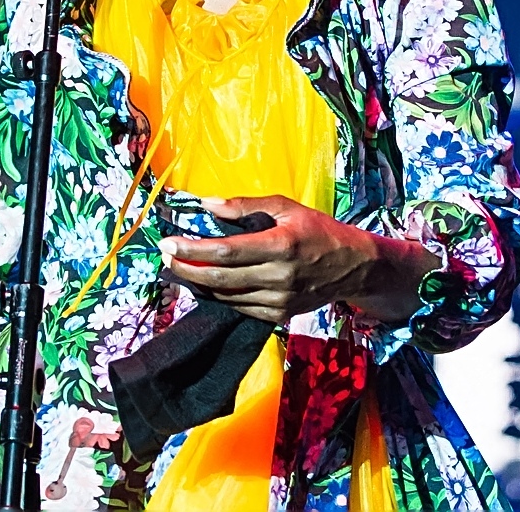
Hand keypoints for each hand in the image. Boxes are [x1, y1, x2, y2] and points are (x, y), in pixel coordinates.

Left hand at [157, 195, 439, 324]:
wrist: (354, 267)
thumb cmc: (318, 230)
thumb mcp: (287, 207)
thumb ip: (245, 205)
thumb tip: (207, 204)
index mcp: (280, 245)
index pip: (224, 251)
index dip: (192, 249)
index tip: (168, 242)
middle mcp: (279, 276)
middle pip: (219, 278)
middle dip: (186, 267)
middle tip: (165, 254)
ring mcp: (279, 300)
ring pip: (226, 296)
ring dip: (198, 282)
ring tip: (179, 266)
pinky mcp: (279, 315)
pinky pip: (239, 307)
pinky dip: (219, 294)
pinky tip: (206, 281)